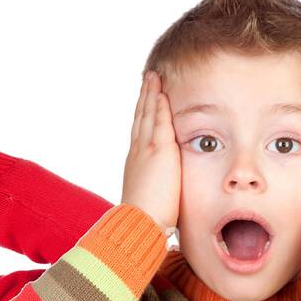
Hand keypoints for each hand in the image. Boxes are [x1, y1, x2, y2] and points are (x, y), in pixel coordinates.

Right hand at [121, 70, 179, 233]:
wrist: (139, 223)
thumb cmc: (145, 219)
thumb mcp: (150, 200)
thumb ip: (157, 190)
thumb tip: (163, 195)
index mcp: (136, 164)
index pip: (140, 133)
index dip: (142, 116)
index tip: (145, 102)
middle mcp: (137, 153)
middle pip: (140, 118)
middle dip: (144, 98)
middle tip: (147, 80)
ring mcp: (146, 149)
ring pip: (147, 114)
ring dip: (150, 94)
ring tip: (153, 77)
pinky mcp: (158, 150)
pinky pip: (158, 120)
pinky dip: (158, 104)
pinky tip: (161, 91)